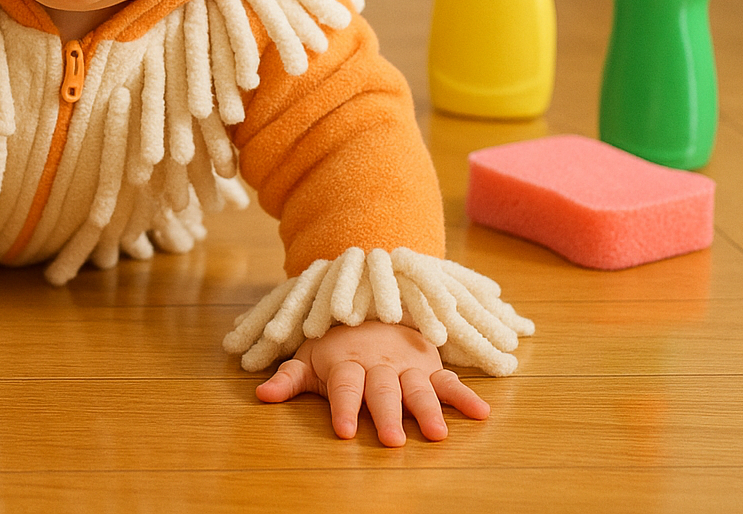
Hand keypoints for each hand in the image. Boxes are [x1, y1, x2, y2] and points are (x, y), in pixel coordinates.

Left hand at [255, 321, 489, 445]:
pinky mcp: (428, 364)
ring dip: (429, 410)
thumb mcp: (309, 356)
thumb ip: (288, 378)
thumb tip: (261, 396)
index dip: (342, 407)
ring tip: (437, 434)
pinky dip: (465, 395)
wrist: (369, 301)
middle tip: (392, 441)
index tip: (342, 431)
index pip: (344, 387)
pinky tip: (481, 413)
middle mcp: (378, 364)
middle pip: (383, 391)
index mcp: (347, 363)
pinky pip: (449, 379)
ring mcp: (406, 364)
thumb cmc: (335, 341)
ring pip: (418, 387)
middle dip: (386, 415)